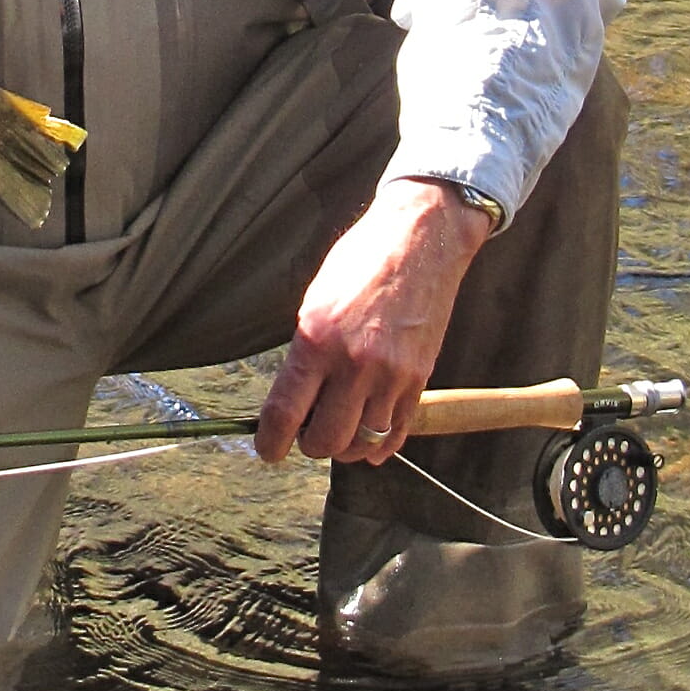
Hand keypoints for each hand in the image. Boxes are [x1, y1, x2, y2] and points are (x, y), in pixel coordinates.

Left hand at [256, 180, 493, 466]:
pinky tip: (367, 436)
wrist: (420, 241)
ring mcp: (391, 375)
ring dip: (344, 447)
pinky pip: (396, 433)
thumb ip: (304, 354)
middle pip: (325, 440)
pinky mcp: (419, 379)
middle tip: (305, 433)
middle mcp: (354, 364)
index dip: (270, 442)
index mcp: (317, 340)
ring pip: (361, 444)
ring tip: (338, 429)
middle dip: (308, 445)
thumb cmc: (362, 262)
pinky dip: (378, 444)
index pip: (285, 413)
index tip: (268, 449)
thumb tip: (294, 400)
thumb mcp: (315, 301)